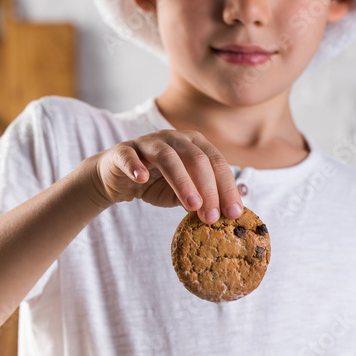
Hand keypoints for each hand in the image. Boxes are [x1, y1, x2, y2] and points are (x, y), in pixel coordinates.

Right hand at [93, 129, 242, 223]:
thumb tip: (236, 202)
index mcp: (194, 145)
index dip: (227, 188)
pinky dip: (136, 166)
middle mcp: (174, 139)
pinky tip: (142, 179)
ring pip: (168, 157)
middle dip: (208, 189)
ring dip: (182, 181)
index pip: (217, 163)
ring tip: (192, 204)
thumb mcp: (186, 193)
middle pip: (197, 159)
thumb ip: (207, 196)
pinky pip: (129, 156)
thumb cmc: (157, 183)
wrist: (120, 180)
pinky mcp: (123, 151)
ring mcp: (148, 143)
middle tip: (212, 216)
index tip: (234, 213)